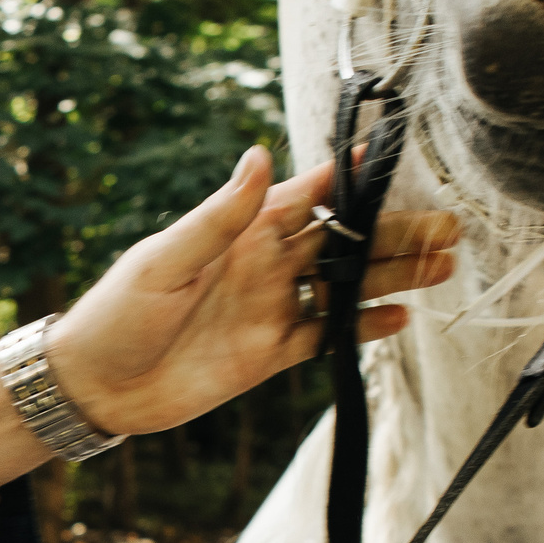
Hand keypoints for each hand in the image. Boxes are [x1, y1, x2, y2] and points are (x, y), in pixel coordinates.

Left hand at [46, 148, 458, 436]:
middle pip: (343, 241)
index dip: (349, 176)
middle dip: (394, 232)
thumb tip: (257, 156)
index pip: (307, 194)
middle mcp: (264, 264)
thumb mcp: (165, 260)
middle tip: (448, 226)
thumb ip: (219, 216)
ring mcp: (271, 308)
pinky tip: (399, 319)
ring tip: (443, 266)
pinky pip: (327, 336)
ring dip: (392, 276)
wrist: (95, 386)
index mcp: (241, 231)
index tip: (393, 157)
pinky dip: (362, 328)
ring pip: (346, 286)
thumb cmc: (116, 313)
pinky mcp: (269, 353)